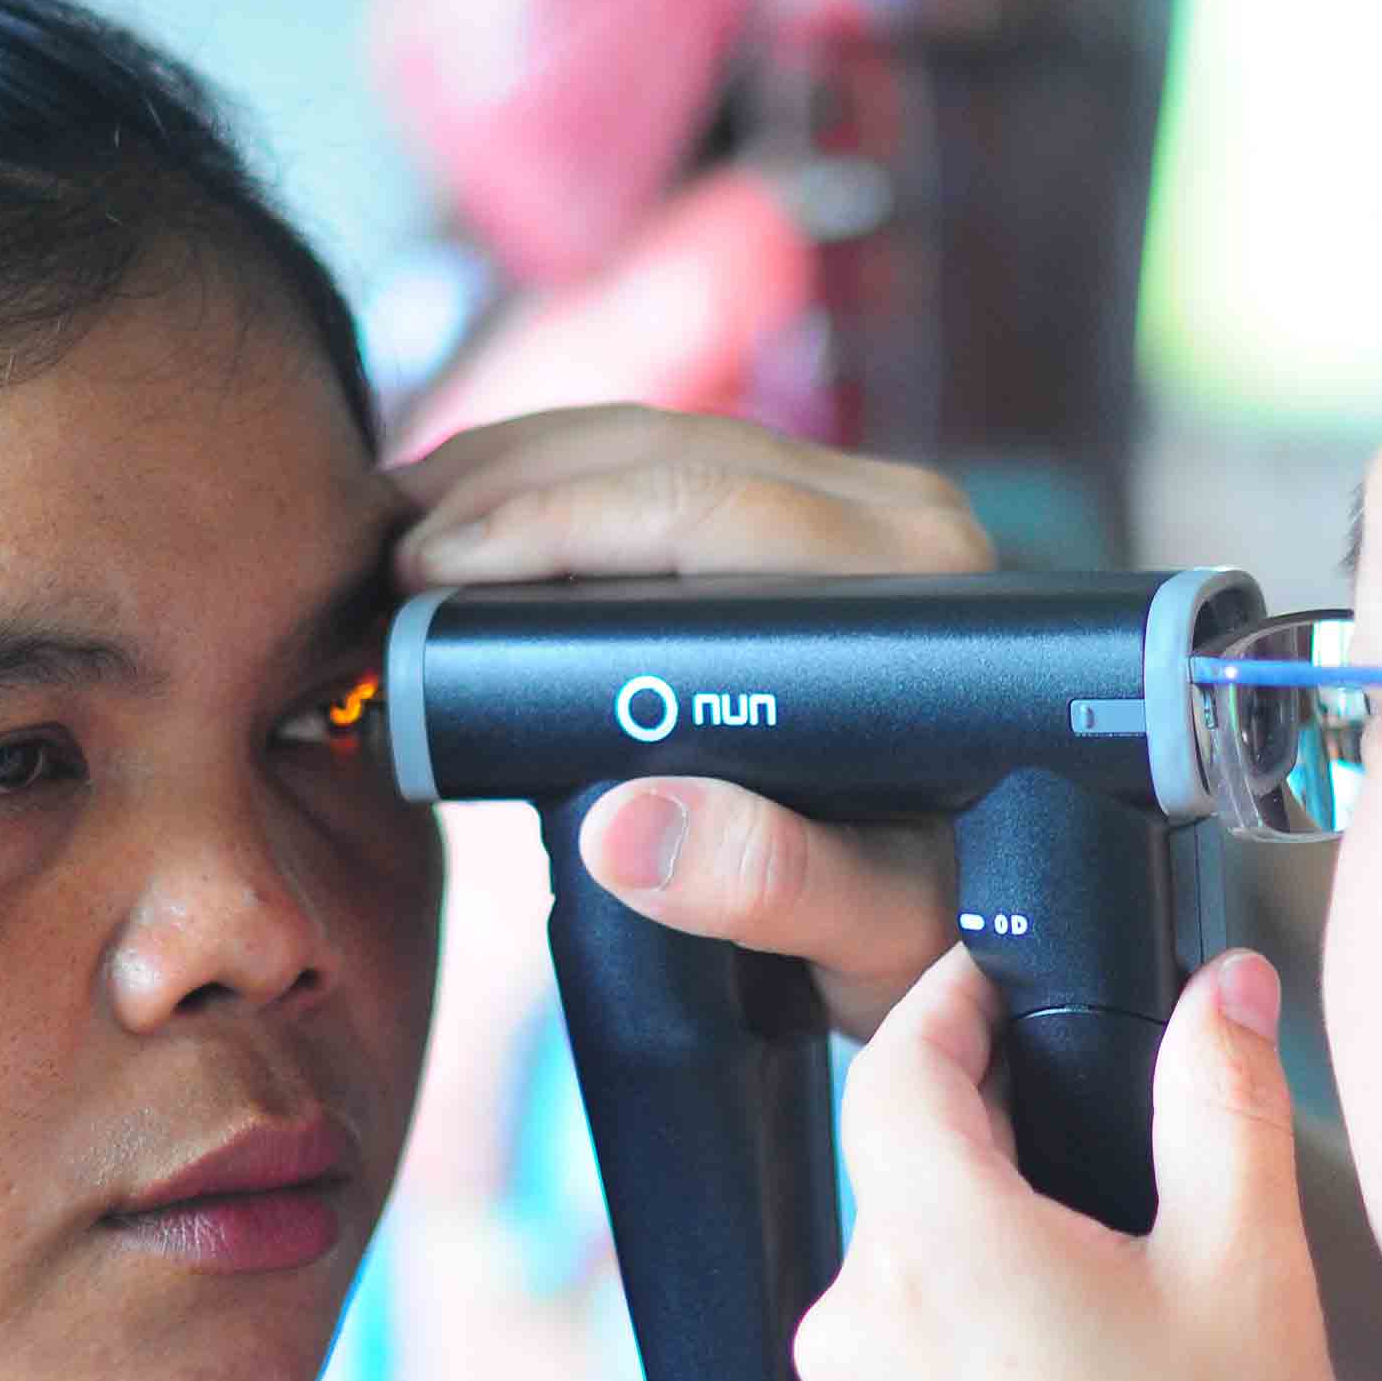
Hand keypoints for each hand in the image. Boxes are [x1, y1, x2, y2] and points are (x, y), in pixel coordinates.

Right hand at [389, 405, 991, 1037]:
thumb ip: (773, 882)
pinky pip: (673, 474)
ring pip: (660, 444)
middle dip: (502, 483)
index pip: (699, 503)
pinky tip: (471, 524)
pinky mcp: (827, 532)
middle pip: (666, 450)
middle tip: (371, 543)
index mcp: (912, 585)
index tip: (423, 571)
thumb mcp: (876, 931)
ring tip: (392, 527)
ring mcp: (865, 514)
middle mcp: (901, 519)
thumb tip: (626, 829)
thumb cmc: (950, 935)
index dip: (544, 523)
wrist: (1011, 925)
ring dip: (516, 473)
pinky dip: (561, 489)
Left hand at [792, 948, 1353, 1380]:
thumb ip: (1225, 1102)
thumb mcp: (1250, 1277)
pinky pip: (903, 1338)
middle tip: (1099, 1120)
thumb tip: (1221, 992)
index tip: (1002, 981)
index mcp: (938, 1248)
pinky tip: (1072, 1359)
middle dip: (992, 1122)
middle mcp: (862, 1320)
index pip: (897, 1063)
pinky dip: (970, 1314)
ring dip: (984, 1225)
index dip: (951, 1000)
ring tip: (1108, 1262)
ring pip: (905, 1253)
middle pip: (903, 1160)